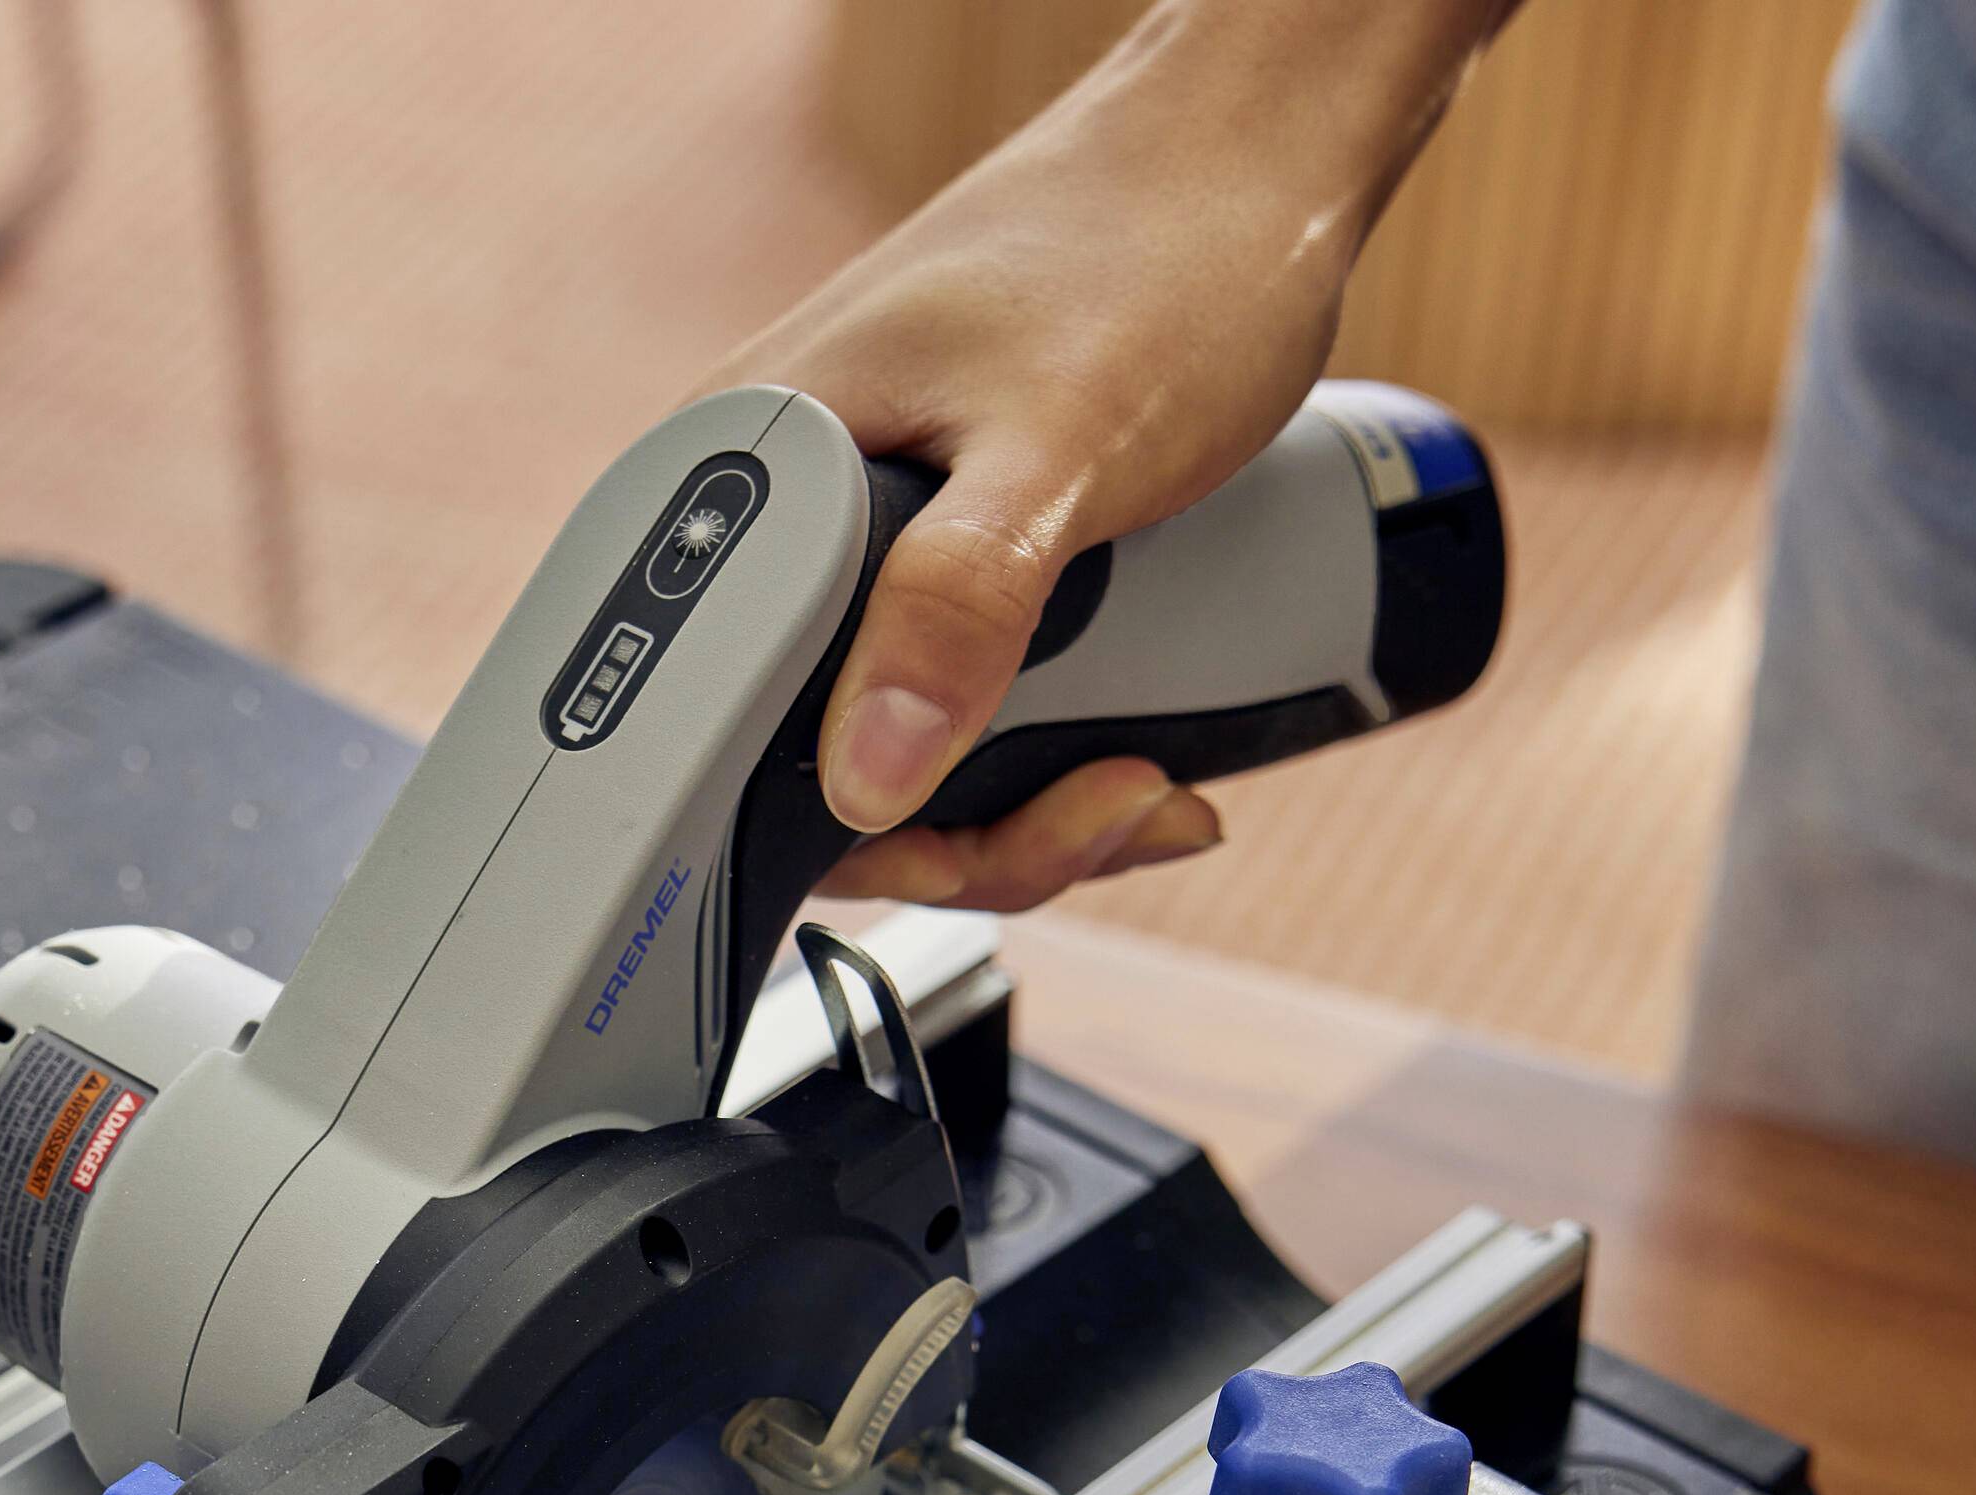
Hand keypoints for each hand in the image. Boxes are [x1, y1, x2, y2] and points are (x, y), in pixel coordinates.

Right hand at [710, 0, 1507, 910]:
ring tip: (1155, 790)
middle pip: (820, 773)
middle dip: (979, 834)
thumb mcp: (1061, 453)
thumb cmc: (1160, 259)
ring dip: (1036, 814)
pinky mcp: (944, 565)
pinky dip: (1053, 769)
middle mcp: (780, 524)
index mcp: (745, 479)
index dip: (844, 829)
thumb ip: (955, 607)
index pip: (716, 733)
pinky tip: (1144, 765)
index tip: (975, 845)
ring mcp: (866, 550)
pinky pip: (966, 714)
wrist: (1258, 167)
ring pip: (908, 761)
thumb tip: (863, 781)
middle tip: (1114, 804)